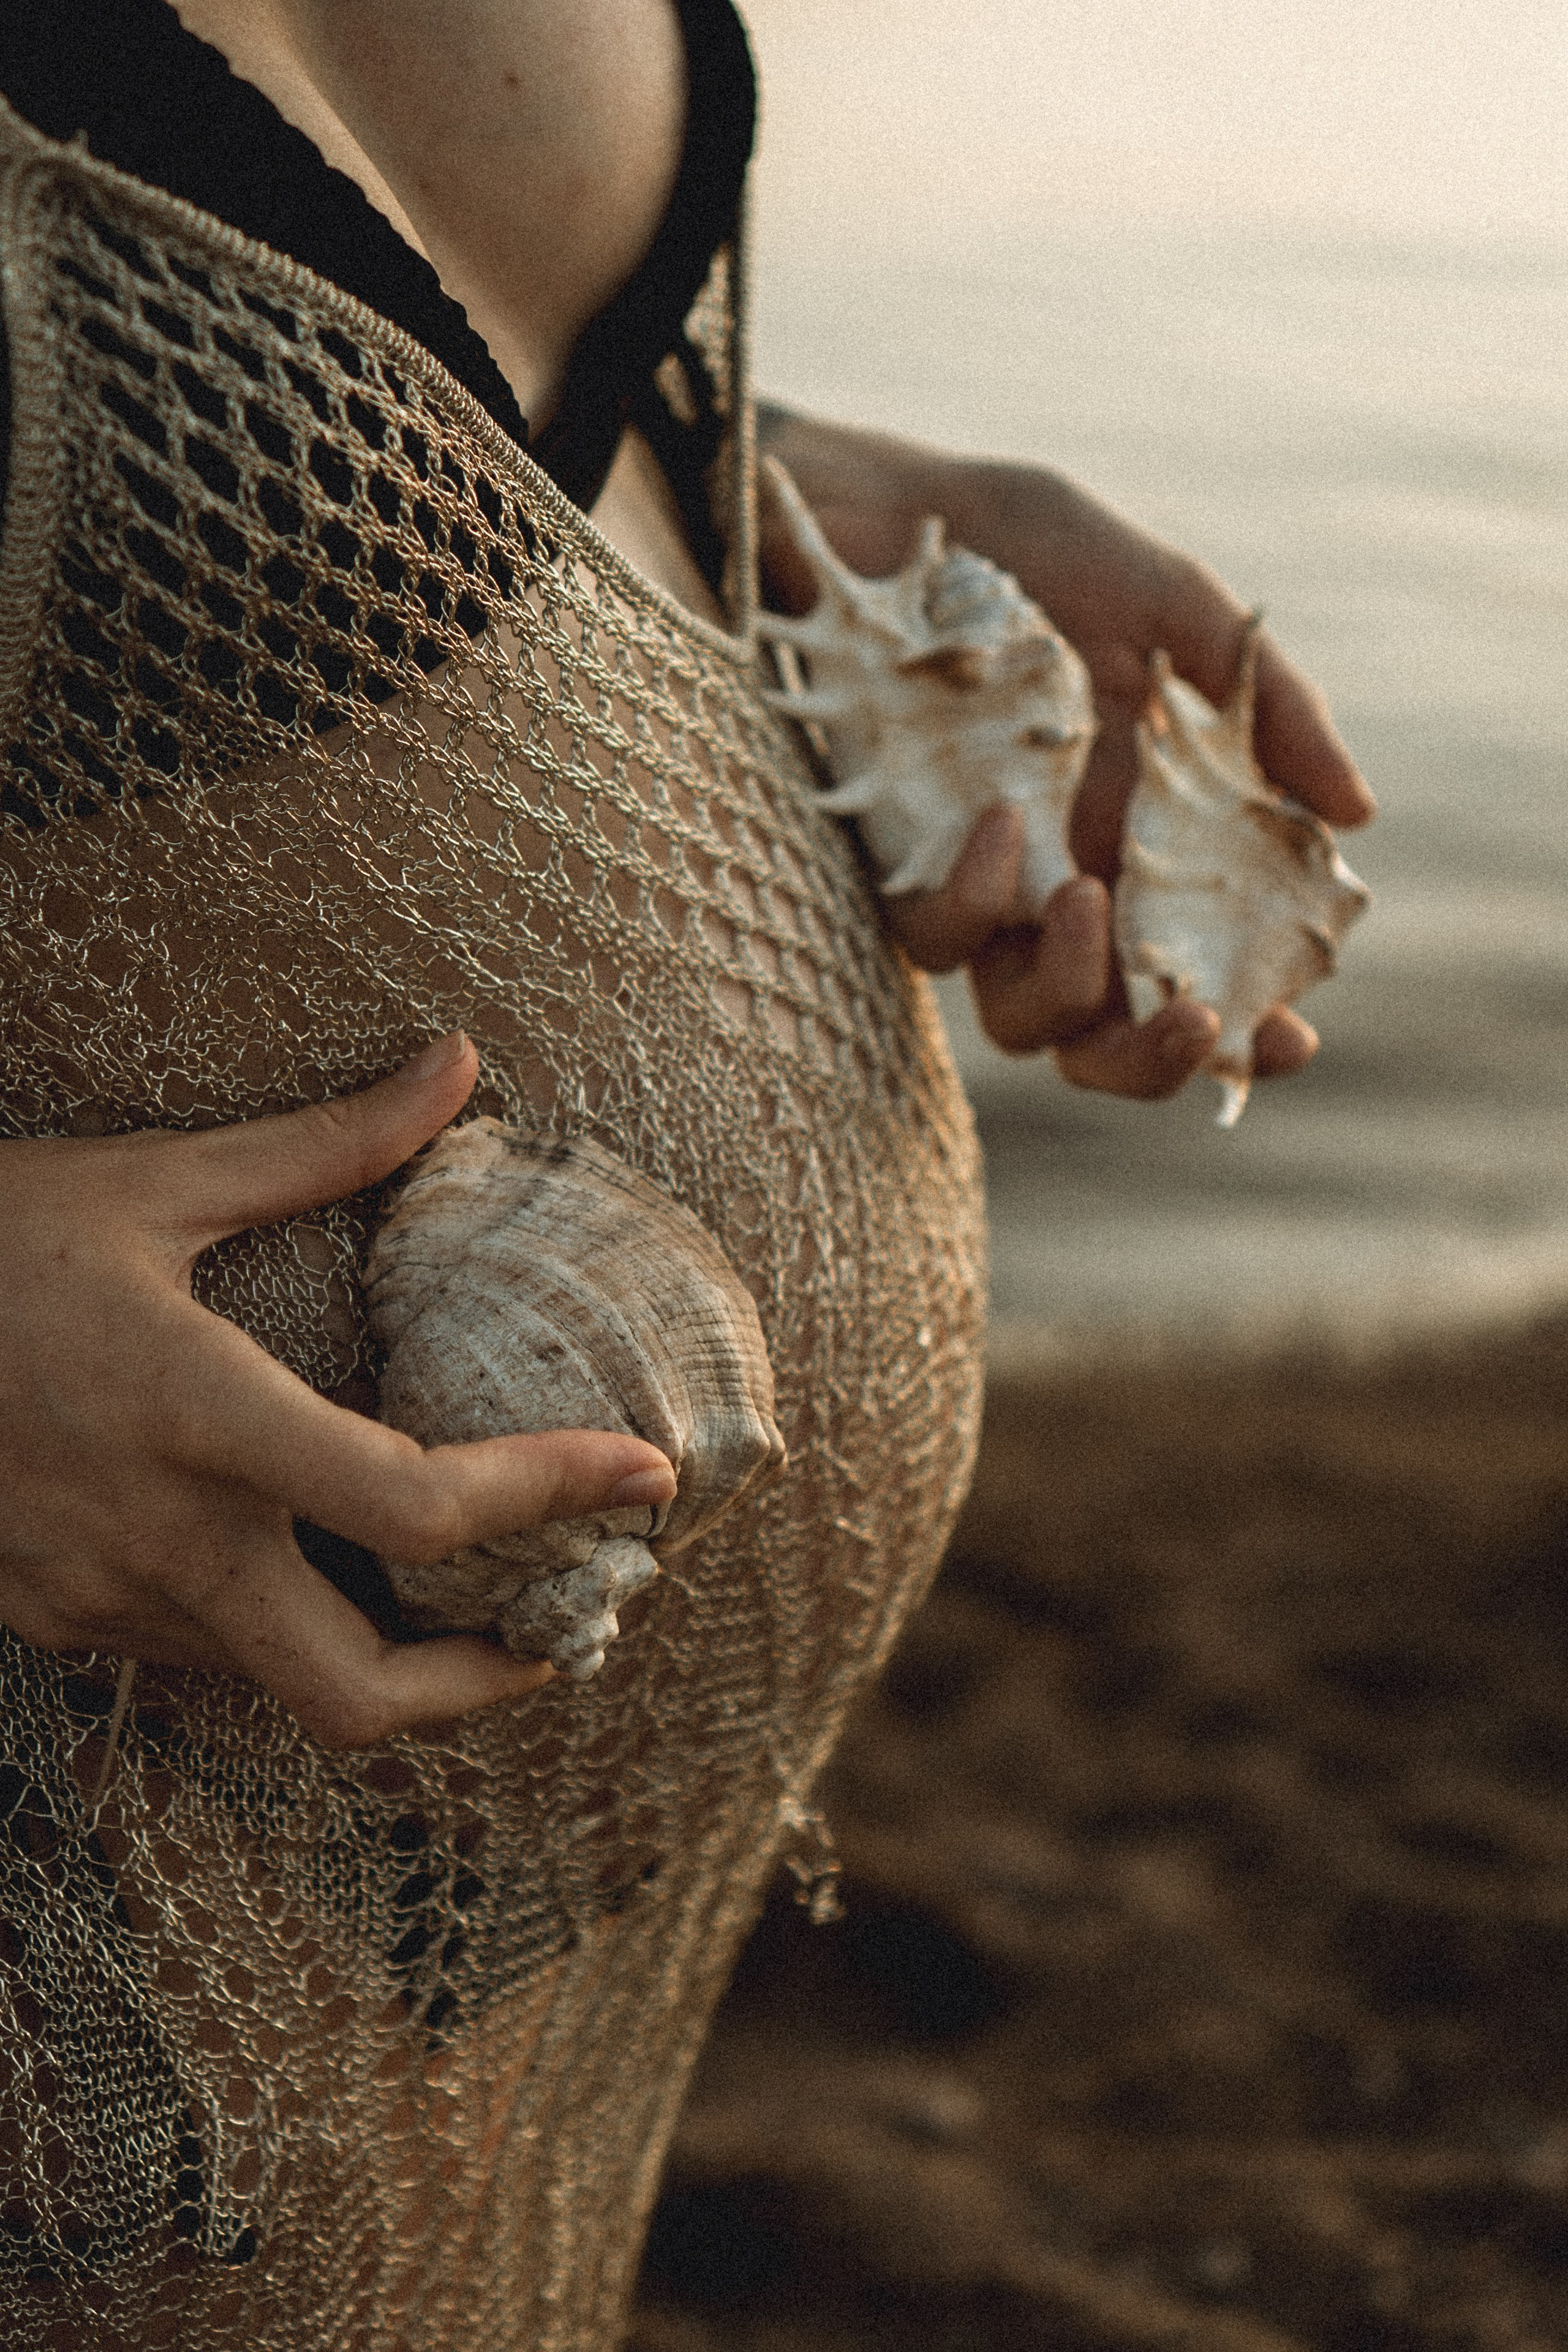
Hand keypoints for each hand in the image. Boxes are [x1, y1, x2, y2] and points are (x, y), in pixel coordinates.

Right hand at [0, 1033, 676, 1747]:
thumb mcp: (152, 1181)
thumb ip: (324, 1143)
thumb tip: (458, 1063)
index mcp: (196, 1416)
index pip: (414, 1504)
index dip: (550, 1497)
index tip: (643, 1475)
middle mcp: (158, 1539)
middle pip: (361, 1697)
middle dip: (486, 1687)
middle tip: (567, 1625)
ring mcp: (99, 1600)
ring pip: (284, 1688)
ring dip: (392, 1658)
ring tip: (472, 1593)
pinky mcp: (57, 1621)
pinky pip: (207, 1658)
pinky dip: (289, 1631)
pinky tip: (319, 1563)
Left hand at [758, 409, 1374, 1098]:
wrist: (883, 513)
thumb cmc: (1032, 553)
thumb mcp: (1172, 608)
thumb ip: (1270, 708)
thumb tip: (1354, 811)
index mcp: (1145, 847)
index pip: (1198, 974)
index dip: (1244, 1032)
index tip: (1291, 1036)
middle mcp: (1064, 887)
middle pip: (1103, 1039)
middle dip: (1152, 1060)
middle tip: (1197, 1017)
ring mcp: (980, 888)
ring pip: (1019, 1017)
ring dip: (1069, 984)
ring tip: (1085, 898)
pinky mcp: (895, 866)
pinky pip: (936, 935)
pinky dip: (975, 896)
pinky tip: (1003, 823)